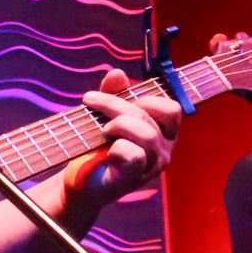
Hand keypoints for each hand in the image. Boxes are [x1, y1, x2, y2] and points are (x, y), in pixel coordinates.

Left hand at [70, 68, 181, 205]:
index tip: (119, 96)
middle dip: (117, 104)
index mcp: (163, 132)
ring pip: (147, 135)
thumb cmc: (97, 146)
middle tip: (91, 103)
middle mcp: (164, 149)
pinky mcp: (135, 179)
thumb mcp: (104, 114)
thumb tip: (118, 73)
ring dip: (118, 124)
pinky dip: (117, 147)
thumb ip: (113, 94)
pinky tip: (106, 150)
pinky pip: (135, 155)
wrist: (80, 180)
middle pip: (151, 116)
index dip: (147, 98)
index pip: (171, 108)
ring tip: (102, 129)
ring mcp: (152, 166)